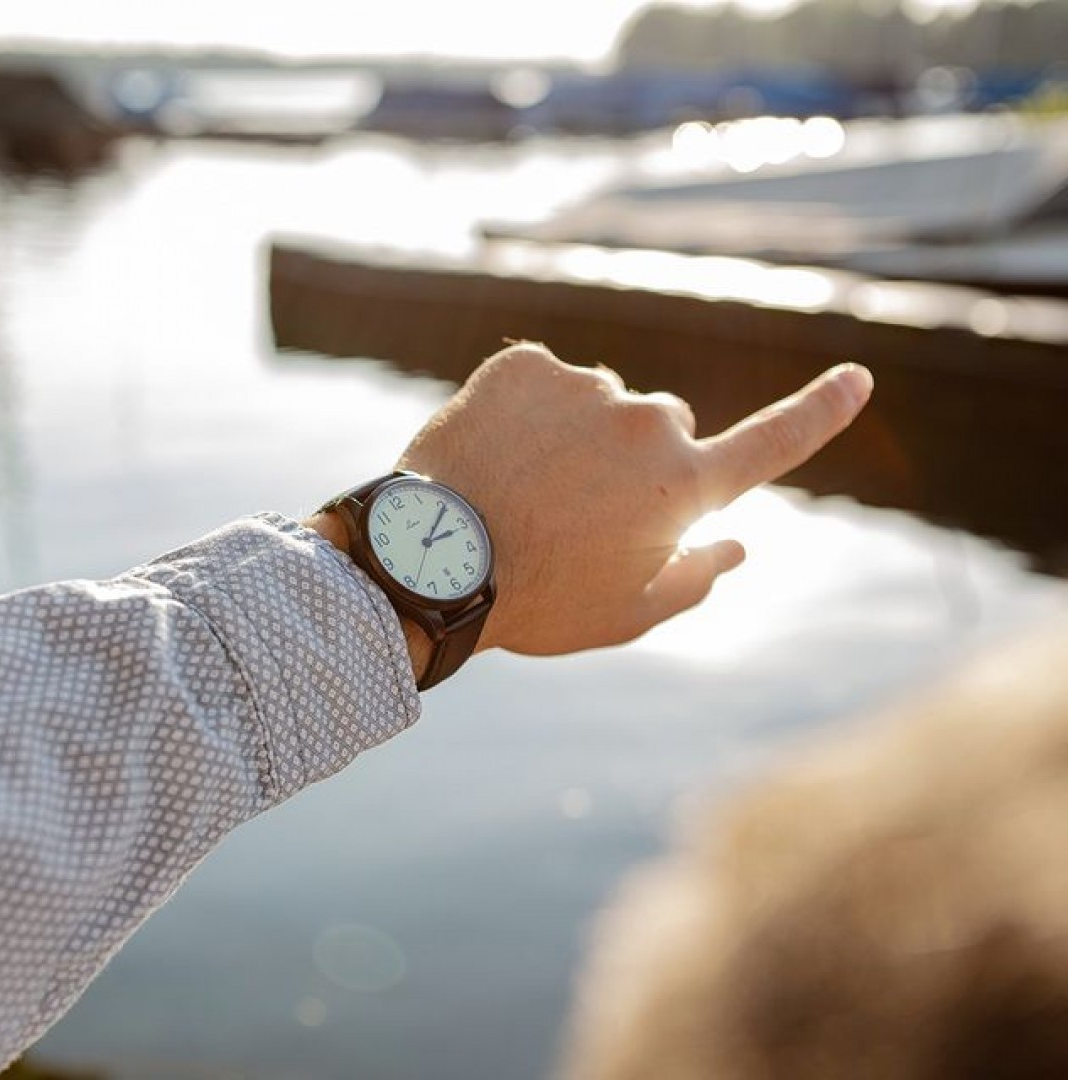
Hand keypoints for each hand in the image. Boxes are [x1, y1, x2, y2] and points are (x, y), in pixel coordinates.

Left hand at [395, 342, 872, 657]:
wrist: (427, 565)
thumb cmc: (538, 601)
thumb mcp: (627, 614)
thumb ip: (695, 578)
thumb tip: (739, 547)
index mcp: (682, 489)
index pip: (770, 445)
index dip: (820, 412)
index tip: (859, 377)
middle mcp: (648, 424)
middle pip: (666, 427)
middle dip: (640, 460)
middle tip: (580, 509)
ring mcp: (585, 386)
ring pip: (599, 404)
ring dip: (578, 435)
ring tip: (525, 487)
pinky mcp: (525, 364)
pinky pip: (544, 381)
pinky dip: (528, 410)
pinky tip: (497, 452)